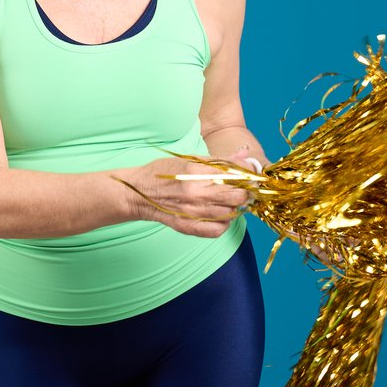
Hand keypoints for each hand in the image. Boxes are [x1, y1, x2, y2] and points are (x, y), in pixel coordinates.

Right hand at [113, 154, 252, 237]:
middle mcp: (196, 193)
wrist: (138, 193)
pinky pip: (219, 230)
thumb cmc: (164, 173)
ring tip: (225, 200)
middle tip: (238, 188)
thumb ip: (220, 160)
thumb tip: (245, 156)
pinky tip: (217, 214)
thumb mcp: (190, 160)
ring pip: (231, 213)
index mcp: (195, 172)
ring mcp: (193, 212)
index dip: (247, 175)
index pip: (235, 175)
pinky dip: (223, 223)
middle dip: (243, 191)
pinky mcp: (190, 227)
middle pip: (238, 196)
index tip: (247, 175)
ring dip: (233, 206)